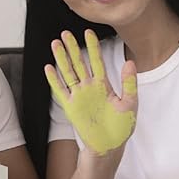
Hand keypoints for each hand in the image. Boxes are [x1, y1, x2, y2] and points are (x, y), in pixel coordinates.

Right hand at [45, 29, 136, 155]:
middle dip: (72, 48)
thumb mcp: (130, 103)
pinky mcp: (70, 107)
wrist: (109, 146)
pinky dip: (54, 80)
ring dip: (61, 59)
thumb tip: (130, 62)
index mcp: (104, 85)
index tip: (88, 32)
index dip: (92, 47)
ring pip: (67, 73)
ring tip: (55, 44)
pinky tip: (48, 68)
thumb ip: (129, 83)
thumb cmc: (121, 127)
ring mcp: (78, 96)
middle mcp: (89, 87)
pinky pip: (60, 91)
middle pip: (78, 63)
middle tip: (65, 33)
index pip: (97, 61)